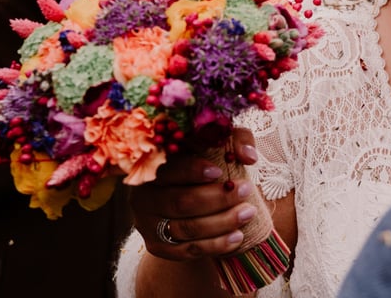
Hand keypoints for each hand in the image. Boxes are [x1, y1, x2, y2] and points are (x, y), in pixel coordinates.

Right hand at [130, 128, 259, 260]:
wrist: (184, 196)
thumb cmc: (203, 161)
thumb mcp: (216, 143)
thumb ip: (235, 140)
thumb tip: (248, 156)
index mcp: (150, 168)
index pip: (168, 170)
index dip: (192, 171)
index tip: (219, 172)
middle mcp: (142, 198)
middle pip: (180, 202)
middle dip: (217, 198)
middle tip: (246, 190)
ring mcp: (147, 225)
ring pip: (186, 228)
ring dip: (222, 222)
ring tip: (248, 212)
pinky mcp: (157, 247)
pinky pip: (188, 250)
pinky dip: (215, 246)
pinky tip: (237, 237)